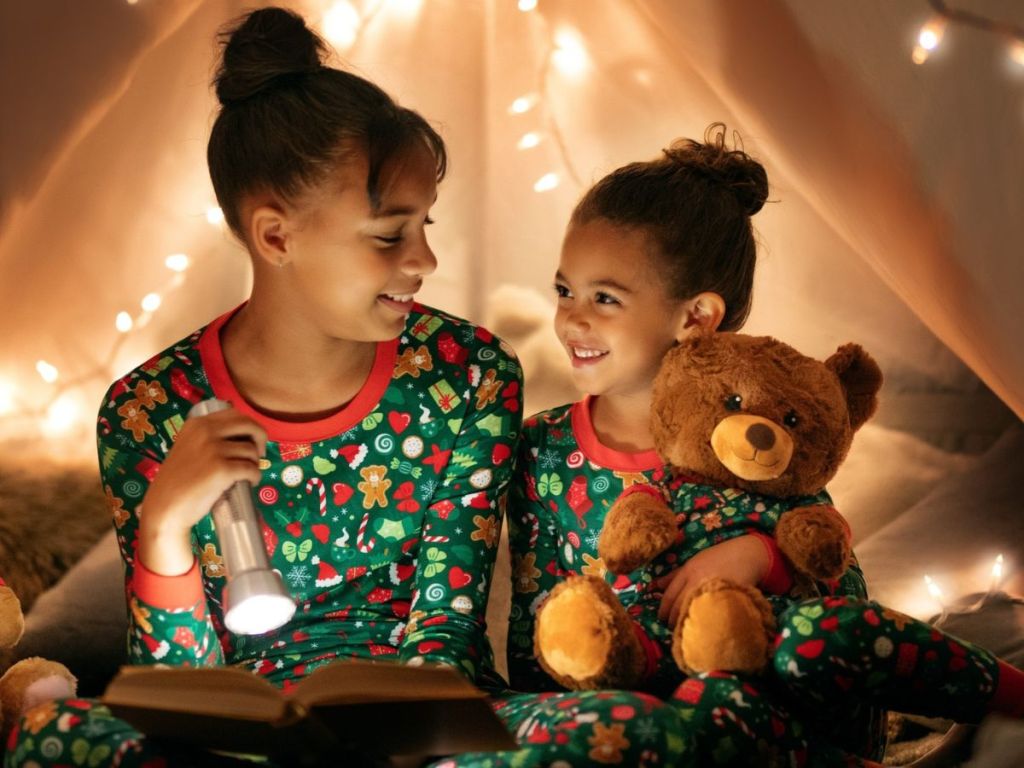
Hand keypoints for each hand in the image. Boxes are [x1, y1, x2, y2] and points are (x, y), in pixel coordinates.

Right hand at [139, 406, 266, 575]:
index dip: (250, 427)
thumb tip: (245, 436)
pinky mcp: (221, 469)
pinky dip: (255, 477)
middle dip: (260, 439)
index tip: (251, 441)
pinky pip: (251, 469)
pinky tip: (249, 483)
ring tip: (246, 475)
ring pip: (251, 451)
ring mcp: (213, 449)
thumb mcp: (189, 447)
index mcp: (197, 423)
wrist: (165, 507)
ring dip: (255, 464)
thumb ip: (209, 437)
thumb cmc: (179, 481)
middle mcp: (205, 431)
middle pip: (249, 425)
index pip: (236, 414)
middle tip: (258, 456)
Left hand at [654, 535, 769, 627]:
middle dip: (672, 620)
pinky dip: (704, 622)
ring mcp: (711, 590)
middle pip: (678, 606)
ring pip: (692, 611)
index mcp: (688, 571)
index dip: (663, 610)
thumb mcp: (694, 561)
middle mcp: (696, 581)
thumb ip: (676, 575)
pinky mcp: (726, 597)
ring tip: (684, 632)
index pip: (669, 596)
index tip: (662, 619)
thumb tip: (657, 586)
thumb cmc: (718, 558)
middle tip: (672, 628)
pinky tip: (702, 629)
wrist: (746, 554)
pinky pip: (711, 613)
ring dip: (686, 624)